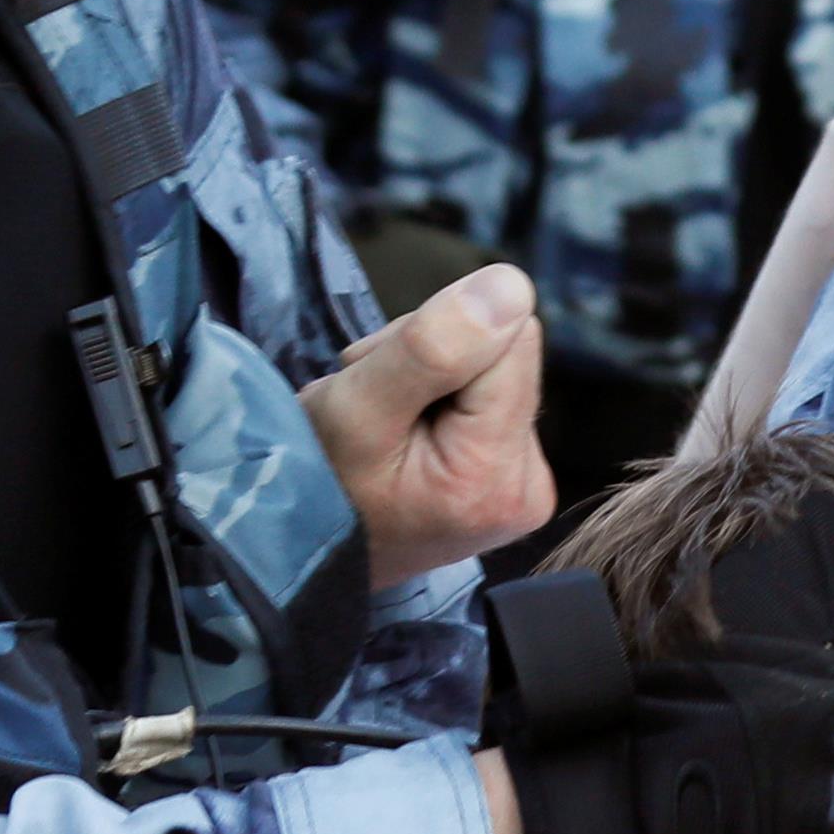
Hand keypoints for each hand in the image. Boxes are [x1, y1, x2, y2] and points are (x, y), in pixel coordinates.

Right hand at [303, 262, 551, 587]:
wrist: (304, 549)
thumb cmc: (318, 482)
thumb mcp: (355, 408)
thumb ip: (432, 347)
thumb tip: (513, 284)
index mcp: (497, 475)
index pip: (510, 339)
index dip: (441, 342)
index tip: (386, 382)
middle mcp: (529, 486)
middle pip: (507, 353)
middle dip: (437, 359)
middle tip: (378, 403)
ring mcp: (525, 485)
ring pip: (496, 369)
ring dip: (432, 377)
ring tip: (384, 419)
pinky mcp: (514, 476)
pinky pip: (491, 398)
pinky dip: (442, 400)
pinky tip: (405, 430)